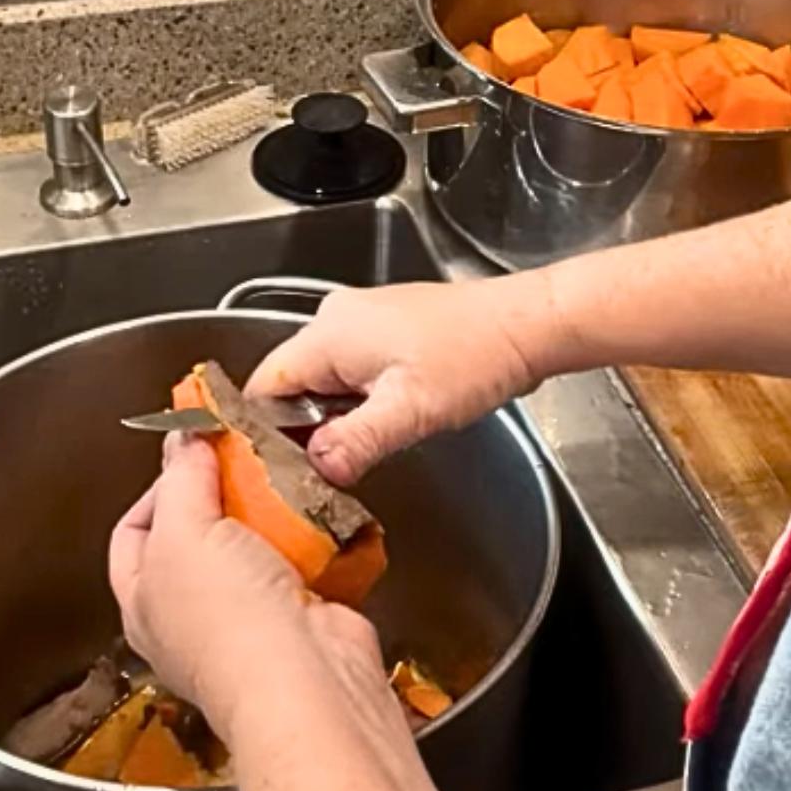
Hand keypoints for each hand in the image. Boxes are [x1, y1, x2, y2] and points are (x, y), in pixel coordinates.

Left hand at [108, 434, 385, 733]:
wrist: (306, 679)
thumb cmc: (227, 620)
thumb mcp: (184, 531)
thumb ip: (181, 478)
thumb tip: (182, 438)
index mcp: (143, 600)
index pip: (134, 530)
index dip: (158, 487)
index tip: (190, 453)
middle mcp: (191, 615)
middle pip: (198, 535)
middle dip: (222, 495)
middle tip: (241, 457)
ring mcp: (249, 619)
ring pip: (256, 546)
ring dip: (272, 511)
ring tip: (282, 476)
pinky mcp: (301, 617)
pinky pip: (304, 563)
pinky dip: (314, 537)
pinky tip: (317, 511)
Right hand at [246, 279, 550, 485]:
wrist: (527, 324)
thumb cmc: (477, 355)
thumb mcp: (411, 410)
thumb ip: (354, 441)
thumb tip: (316, 468)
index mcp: (329, 333)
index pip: (263, 385)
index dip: (262, 430)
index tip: (274, 467)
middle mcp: (336, 319)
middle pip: (290, 385)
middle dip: (301, 428)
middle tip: (319, 471)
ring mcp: (361, 322)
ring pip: (321, 381)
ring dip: (333, 417)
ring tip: (357, 449)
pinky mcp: (385, 331)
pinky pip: (349, 372)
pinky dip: (355, 402)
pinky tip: (382, 423)